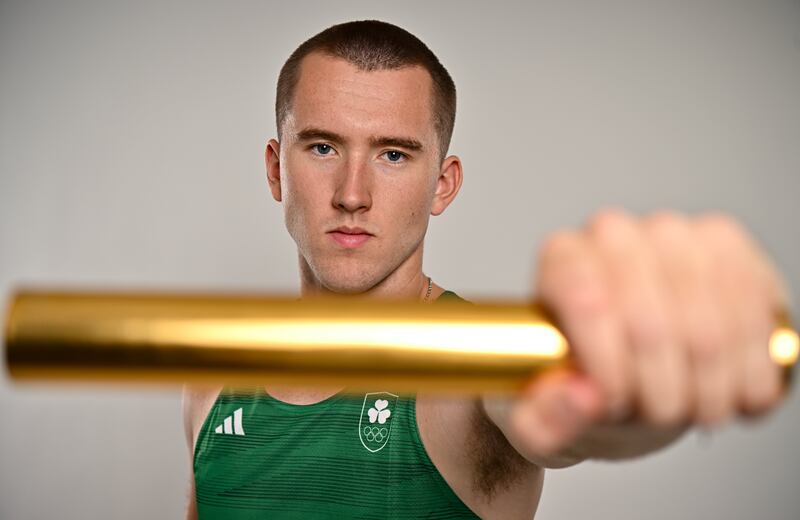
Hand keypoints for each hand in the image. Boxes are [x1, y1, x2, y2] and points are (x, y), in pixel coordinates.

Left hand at [501, 209, 789, 458]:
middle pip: (649, 319)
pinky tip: (736, 394)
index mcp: (560, 261)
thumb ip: (542, 421)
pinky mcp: (727, 246)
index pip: (586, 299)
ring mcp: (674, 234)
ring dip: (708, 389)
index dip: (608, 366)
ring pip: (708, 324)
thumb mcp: (538, 424)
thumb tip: (580, 395)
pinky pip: (754, 309)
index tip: (612, 406)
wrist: (622, 378)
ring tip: (692, 410)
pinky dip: (751, 370)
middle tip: (654, 415)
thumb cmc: (574, 393)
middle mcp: (614, 234)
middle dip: (659, 392)